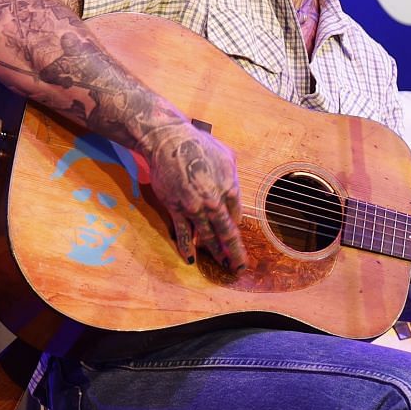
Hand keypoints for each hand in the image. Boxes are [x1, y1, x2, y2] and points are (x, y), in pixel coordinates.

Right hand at [142, 119, 247, 269]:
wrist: (169, 141)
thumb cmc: (200, 145)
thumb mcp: (228, 156)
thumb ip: (233, 177)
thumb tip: (234, 195)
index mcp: (230, 187)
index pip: (237, 216)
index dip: (236, 228)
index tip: (237, 238)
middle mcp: (214, 200)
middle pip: (227, 232)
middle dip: (235, 252)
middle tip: (240, 267)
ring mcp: (194, 207)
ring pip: (207, 236)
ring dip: (216, 253)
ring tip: (223, 266)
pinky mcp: (176, 208)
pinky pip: (183, 232)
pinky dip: (187, 247)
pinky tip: (192, 259)